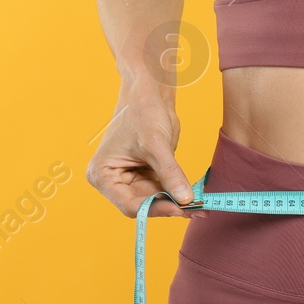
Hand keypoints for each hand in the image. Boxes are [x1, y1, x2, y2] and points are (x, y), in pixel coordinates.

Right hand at [86, 91, 208, 219]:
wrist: (149, 93)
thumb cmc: (143, 111)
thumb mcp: (156, 144)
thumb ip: (170, 173)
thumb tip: (186, 199)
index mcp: (102, 175)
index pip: (129, 204)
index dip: (156, 209)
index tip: (181, 209)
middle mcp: (112, 181)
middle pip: (143, 204)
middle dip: (169, 206)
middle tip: (197, 209)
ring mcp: (128, 178)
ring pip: (154, 200)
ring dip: (176, 202)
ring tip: (200, 206)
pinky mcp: (144, 174)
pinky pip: (161, 189)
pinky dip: (177, 193)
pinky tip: (195, 198)